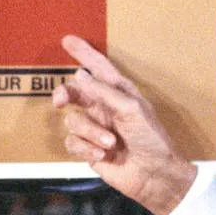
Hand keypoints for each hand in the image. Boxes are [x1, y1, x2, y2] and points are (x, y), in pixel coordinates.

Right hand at [53, 35, 196, 214]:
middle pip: (74, 92)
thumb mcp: (131, 109)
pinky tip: (102, 155)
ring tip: (110, 143)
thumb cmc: (151, 139)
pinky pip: (72, 143)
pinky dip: (86, 148)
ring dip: (90, 132)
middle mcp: (104, 107)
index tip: (67, 40)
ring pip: (72, 121)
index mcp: (118, 92)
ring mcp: (95, 128)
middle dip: (65, 95)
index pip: (98, 67)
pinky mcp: (88, 149)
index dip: (83, 53)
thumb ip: (103, 92)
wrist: (154, 175)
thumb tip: (79, 75)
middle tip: (61, 101)